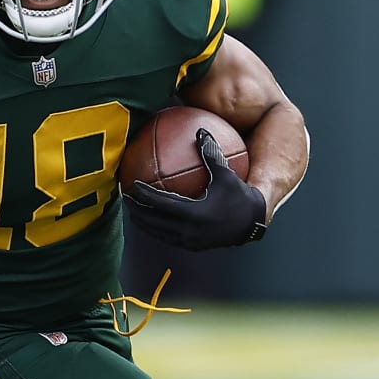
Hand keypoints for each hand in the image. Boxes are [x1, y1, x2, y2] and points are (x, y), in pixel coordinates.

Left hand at [124, 128, 267, 249]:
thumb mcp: (225, 174)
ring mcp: (189, 241)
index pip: (160, 203)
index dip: (144, 195)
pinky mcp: (192, 247)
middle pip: (153, 221)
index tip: (132, 184)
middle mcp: (188, 231)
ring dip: (144, 222)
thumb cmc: (239, 195)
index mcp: (193, 214)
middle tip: (125, 198)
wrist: (253, 223)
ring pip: (158, 233)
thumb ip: (210, 153)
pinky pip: (168, 238)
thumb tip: (199, 131)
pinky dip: (156, 229)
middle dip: (137, 210)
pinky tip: (151, 220)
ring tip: (134, 211)